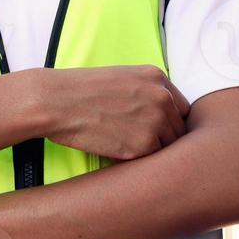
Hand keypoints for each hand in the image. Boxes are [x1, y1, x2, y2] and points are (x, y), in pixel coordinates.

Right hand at [34, 65, 190, 160]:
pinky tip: (120, 154)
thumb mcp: (123, 77)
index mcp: (157, 78)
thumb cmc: (81, 90)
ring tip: (129, 149)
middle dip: (164, 137)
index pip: (181, 107)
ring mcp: (156, 121)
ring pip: (169, 146)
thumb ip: (146, 92)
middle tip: (141, 144)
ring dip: (153, 150)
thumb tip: (162, 115)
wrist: (57, 101)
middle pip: (179, 128)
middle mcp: (162, 97)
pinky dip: (138, 160)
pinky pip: (151, 159)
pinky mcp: (143, 145)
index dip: (170, 121)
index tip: (157, 130)